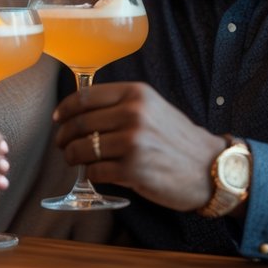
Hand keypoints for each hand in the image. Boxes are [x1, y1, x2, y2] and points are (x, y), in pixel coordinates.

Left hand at [53, 81, 224, 211]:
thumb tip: (82, 110)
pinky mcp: (133, 170)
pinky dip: (91, 174)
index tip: (58, 118)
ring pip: (82, 149)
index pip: (85, 97)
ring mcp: (133, 142)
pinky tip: (98, 172)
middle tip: (62, 144)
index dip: (65, 109)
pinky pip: (94, 171)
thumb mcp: (153, 108)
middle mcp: (134, 114)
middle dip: (64, 136)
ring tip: (75, 160)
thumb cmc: (178, 140)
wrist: (209, 168)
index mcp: (137, 94)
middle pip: (80, 123)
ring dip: (72, 156)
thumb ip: (122, 104)